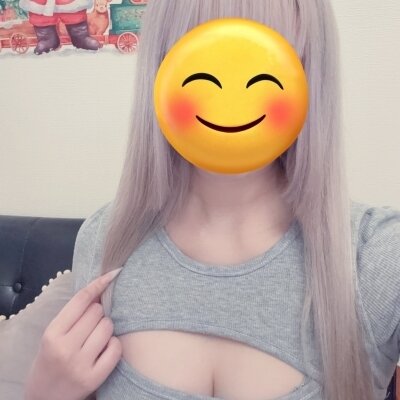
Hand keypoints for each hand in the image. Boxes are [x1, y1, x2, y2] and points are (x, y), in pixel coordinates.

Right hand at [24, 268, 122, 399]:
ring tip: (95, 339)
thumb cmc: (50, 360)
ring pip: (108, 326)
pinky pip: (116, 347)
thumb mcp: (53, 335)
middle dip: (98, 314)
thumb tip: (100, 290)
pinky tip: (104, 350)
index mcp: (52, 334)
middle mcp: (65, 348)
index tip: (113, 273)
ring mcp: (80, 364)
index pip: (81, 300)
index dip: (99, 284)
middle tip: (89, 326)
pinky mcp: (94, 377)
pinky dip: (114, 345)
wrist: (44, 398)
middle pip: (97, 311)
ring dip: (106, 329)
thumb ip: (72, 315)